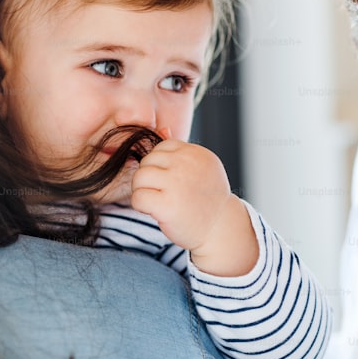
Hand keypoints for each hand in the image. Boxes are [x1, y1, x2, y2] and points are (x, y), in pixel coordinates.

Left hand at [131, 139, 256, 276]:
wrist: (220, 229)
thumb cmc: (206, 199)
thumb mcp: (201, 169)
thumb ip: (182, 152)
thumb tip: (163, 129)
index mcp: (196, 154)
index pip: (162, 147)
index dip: (159, 165)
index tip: (168, 181)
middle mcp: (187, 165)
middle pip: (147, 161)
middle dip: (148, 177)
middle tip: (160, 193)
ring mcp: (177, 184)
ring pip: (139, 176)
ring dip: (142, 190)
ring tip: (155, 200)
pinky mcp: (167, 205)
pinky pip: (138, 197)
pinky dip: (140, 205)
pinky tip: (153, 211)